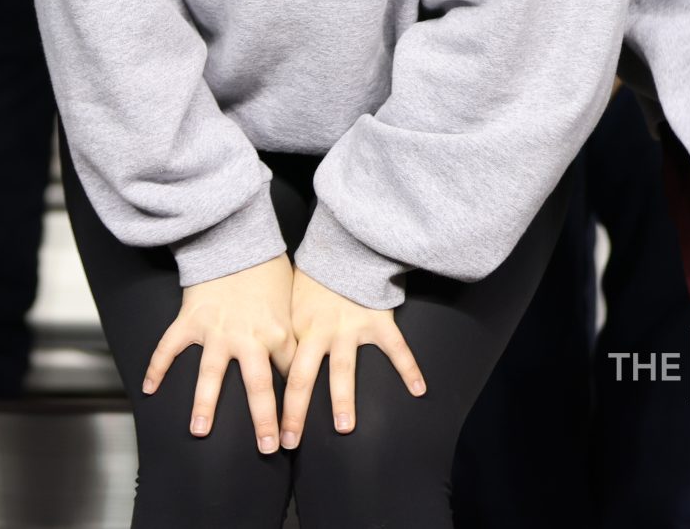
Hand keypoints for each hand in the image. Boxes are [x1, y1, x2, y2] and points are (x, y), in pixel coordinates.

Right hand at [140, 253, 293, 452]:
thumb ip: (292, 331)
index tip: (298, 434)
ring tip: (199, 432)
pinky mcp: (190, 320)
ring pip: (210, 374)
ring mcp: (216, 330)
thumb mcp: (290, 301)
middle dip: (263, 422)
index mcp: (278, 333)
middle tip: (267, 449)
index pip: (290, 377)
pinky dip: (157, 368)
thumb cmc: (267, 268)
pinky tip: (148, 390)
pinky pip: (170, 348)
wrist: (235, 237)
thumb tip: (307, 356)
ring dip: (204, 404)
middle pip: (257, 387)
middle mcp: (248, 337)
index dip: (296, 407)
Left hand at [279, 267, 424, 446]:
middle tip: (290, 441)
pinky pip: (396, 348)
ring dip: (343, 399)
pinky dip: (409, 368)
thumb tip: (270, 357)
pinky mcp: (378, 321)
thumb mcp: (290, 301)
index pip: (282, 371)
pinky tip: (420, 390)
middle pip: (303, 377)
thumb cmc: (314, 277)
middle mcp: (321, 332)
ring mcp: (350, 328)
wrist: (343, 247)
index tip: (270, 429)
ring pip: (344, 370)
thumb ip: (286, 330)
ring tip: (344, 427)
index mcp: (298, 328)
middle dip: (296, 412)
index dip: (274, 401)